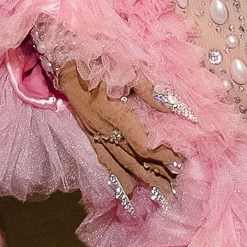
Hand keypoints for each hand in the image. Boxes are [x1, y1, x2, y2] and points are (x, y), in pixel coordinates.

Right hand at [56, 65, 182, 205]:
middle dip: (156, 174)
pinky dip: (116, 175)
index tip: (181, 163)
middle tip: (175, 190)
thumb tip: (177, 109)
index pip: (143, 144)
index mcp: (113, 113)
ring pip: (120, 162)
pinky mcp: (87, 131)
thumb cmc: (100, 55)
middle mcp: (102, 128)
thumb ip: (152, 91)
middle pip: (134, 158)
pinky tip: (126, 188)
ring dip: (141, 178)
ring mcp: (93, 131)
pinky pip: (103, 158)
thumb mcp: (129, 67)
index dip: (163, 155)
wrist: (65, 53)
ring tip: (159, 193)